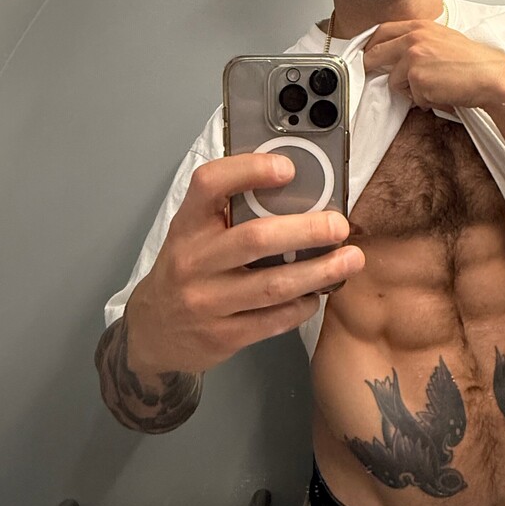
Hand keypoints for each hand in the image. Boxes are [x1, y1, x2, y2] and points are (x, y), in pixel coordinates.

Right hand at [124, 153, 364, 377]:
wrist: (153, 332)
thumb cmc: (187, 270)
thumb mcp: (194, 234)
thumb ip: (230, 213)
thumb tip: (297, 186)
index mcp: (187, 225)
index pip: (210, 185)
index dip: (249, 171)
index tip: (288, 169)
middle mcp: (192, 261)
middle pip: (255, 238)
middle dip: (306, 230)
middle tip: (340, 225)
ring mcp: (206, 302)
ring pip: (272, 285)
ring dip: (319, 272)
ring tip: (351, 260)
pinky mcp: (222, 337)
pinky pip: (273, 320)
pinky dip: (302, 305)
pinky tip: (318, 294)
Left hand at [363, 20, 504, 112]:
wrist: (491, 76)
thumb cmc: (473, 62)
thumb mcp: (444, 39)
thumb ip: (420, 41)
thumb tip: (400, 53)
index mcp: (420, 26)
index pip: (382, 30)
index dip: (370, 44)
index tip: (367, 53)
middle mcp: (413, 39)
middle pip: (374, 54)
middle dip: (371, 67)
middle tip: (376, 75)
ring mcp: (413, 59)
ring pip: (393, 81)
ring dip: (409, 90)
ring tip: (433, 87)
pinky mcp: (416, 79)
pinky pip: (410, 96)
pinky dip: (423, 100)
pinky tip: (441, 94)